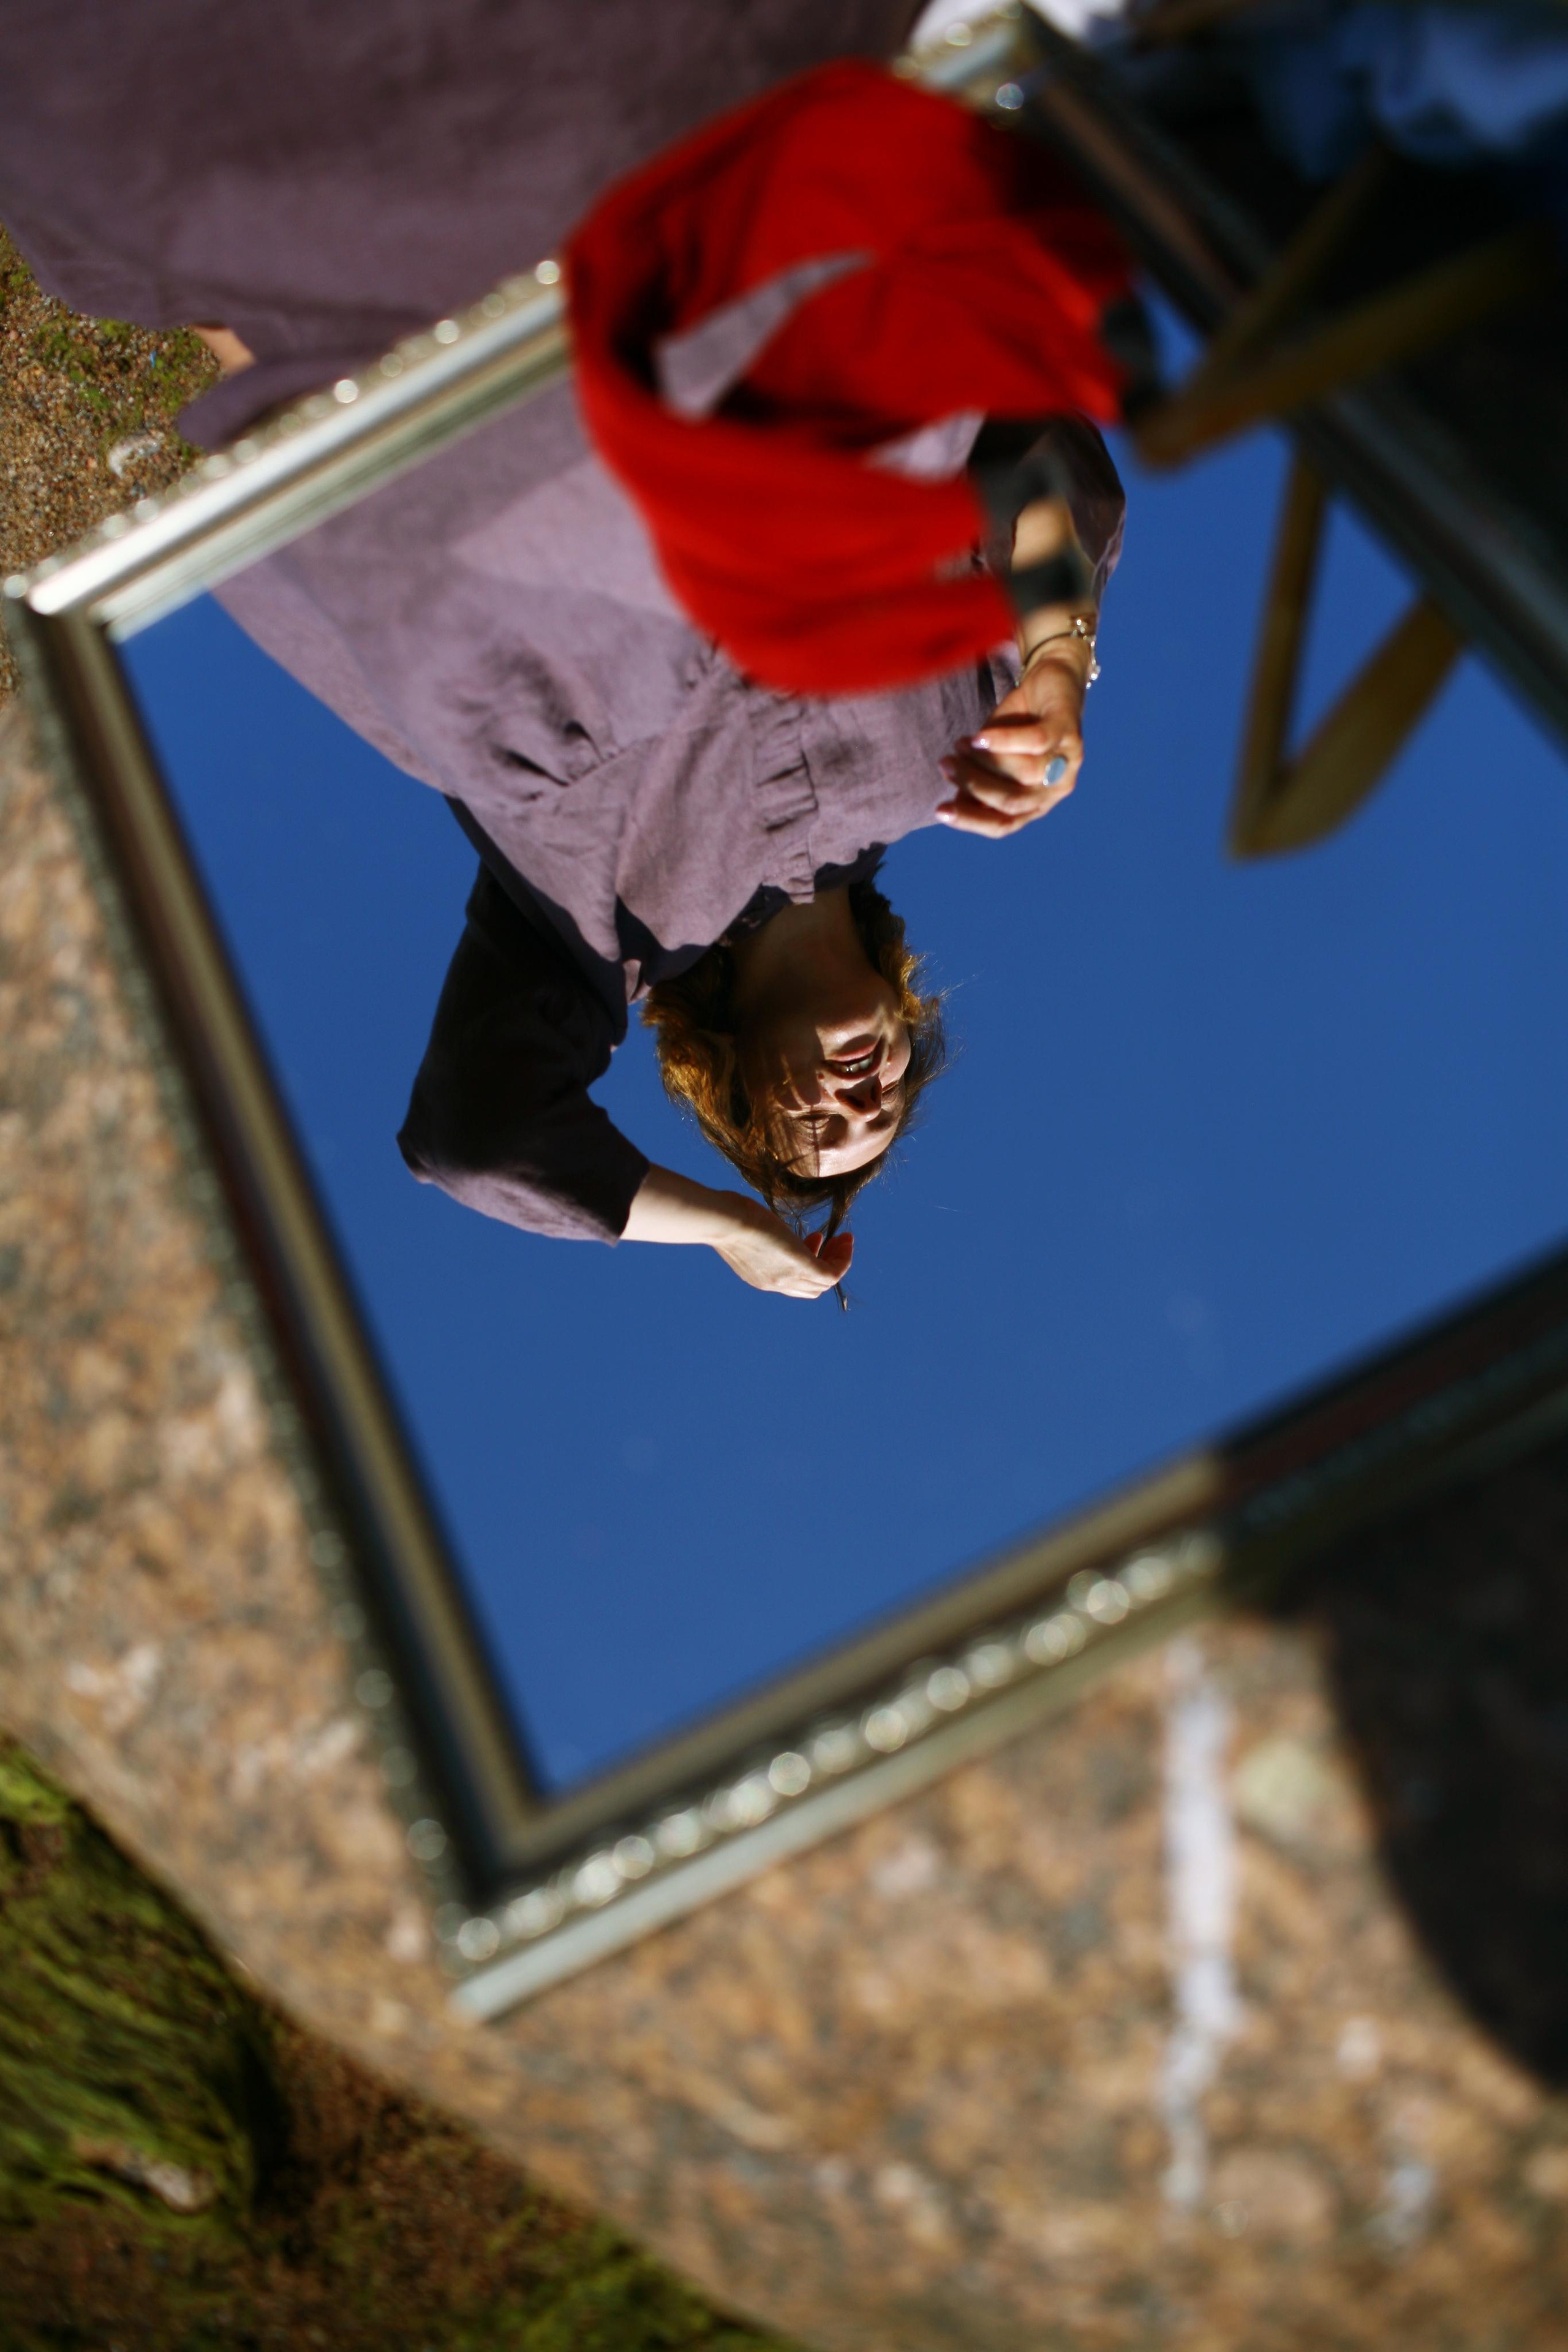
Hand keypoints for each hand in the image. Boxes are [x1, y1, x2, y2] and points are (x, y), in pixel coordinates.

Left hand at [712, 1201, 852, 1297]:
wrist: (725, 1222)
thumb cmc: (728, 1216)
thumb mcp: (745, 1229)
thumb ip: (756, 1231)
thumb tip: (756, 1218)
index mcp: (760, 1276)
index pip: (790, 1281)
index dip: (806, 1260)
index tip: (812, 1237)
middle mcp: (774, 1282)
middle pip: (809, 1287)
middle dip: (825, 1263)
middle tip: (832, 1241)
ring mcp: (787, 1277)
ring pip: (823, 1283)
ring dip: (838, 1260)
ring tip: (844, 1240)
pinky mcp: (800, 1266)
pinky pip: (831, 1274)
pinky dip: (843, 1260)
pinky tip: (846, 1239)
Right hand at [936, 636, 1088, 840]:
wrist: (1052, 680)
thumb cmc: (1018, 725)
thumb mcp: (992, 757)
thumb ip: (978, 781)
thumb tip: (953, 804)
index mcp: (1035, 803)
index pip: (1003, 824)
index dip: (970, 820)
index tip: (940, 810)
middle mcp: (1054, 789)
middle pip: (1012, 801)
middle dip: (974, 785)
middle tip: (946, 764)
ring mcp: (1067, 762)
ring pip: (1023, 773)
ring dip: (984, 760)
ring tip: (960, 745)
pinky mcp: (1068, 731)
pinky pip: (1036, 741)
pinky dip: (1005, 741)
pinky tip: (980, 737)